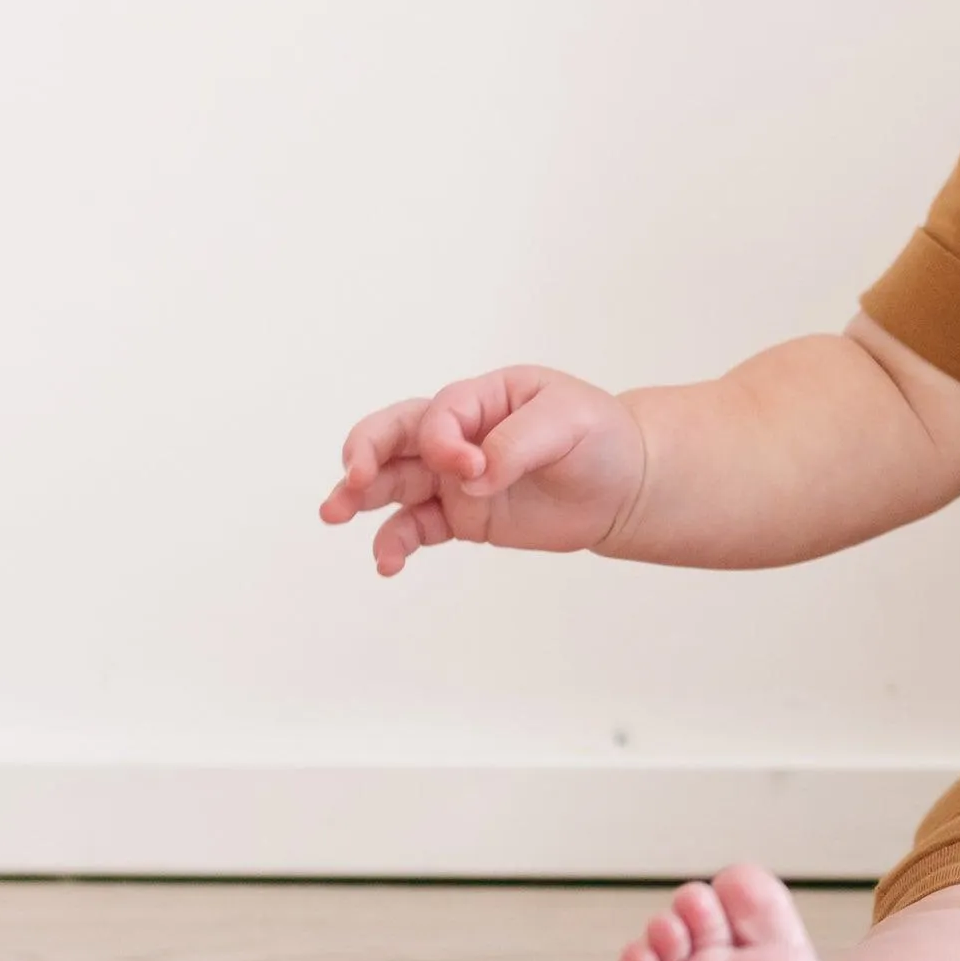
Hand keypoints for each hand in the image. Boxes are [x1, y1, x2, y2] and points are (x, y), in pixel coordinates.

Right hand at [316, 365, 647, 576]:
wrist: (625, 485)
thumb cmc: (600, 437)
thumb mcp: (570, 423)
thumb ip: (517, 444)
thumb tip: (473, 478)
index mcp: (482, 397)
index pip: (438, 414)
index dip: (442, 441)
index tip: (472, 468)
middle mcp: (458, 434)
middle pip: (393, 436)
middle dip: (364, 453)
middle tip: (352, 479)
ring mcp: (454, 477)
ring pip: (392, 482)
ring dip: (359, 496)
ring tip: (334, 514)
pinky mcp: (461, 516)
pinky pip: (416, 527)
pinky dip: (395, 542)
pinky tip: (387, 562)